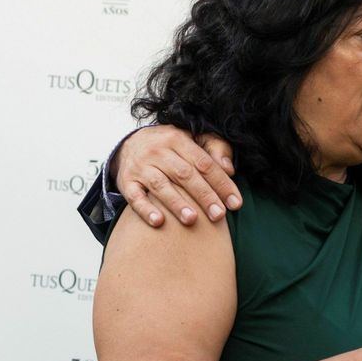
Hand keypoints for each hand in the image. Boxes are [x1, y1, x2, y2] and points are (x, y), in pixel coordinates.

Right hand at [114, 127, 238, 226]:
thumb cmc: (169, 148)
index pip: (204, 163)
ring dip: (177, 204)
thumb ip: (214, 149)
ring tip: (192, 220)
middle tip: (218, 215)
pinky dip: (146, 210)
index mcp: (178, 139)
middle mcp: (158, 151)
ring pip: (161, 186)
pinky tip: (158, 222)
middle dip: (204, 196)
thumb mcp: (191, 139)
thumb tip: (229, 169)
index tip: (235, 203)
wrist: (128, 145)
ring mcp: (141, 167)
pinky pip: (135, 197)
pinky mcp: (126, 182)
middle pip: (185, 175)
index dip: (221, 183)